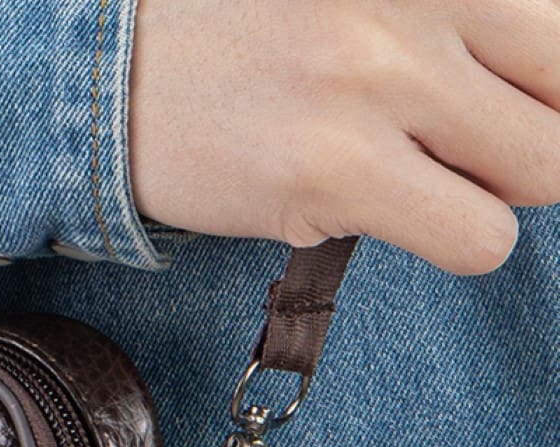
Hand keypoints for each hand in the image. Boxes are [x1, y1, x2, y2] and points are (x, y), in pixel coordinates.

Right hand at [127, 0, 559, 272]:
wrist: (114, 74)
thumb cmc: (239, 32)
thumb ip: (447, 20)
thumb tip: (541, 92)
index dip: (549, 90)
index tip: (505, 111)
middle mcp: (418, 7)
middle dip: (534, 143)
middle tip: (469, 152)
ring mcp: (378, 87)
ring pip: (542, 172)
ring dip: (494, 195)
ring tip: (423, 183)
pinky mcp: (334, 173)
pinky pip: (472, 237)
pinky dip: (453, 239)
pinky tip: (381, 211)